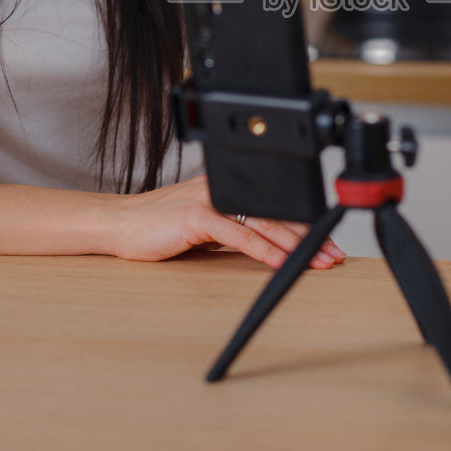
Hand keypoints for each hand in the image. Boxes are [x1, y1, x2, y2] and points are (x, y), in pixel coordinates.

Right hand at [107, 175, 344, 269]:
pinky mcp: (196, 217)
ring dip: (296, 246)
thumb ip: (232, 230)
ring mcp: (210, 200)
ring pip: (265, 223)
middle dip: (310, 238)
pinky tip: (283, 265)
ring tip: (318, 263)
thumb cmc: (156, 228)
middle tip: (333, 256)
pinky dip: (266, 252)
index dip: (304, 226)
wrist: (117, 225)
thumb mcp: (204, 227)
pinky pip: (240, 236)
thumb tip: (269, 248)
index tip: (326, 244)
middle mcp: (222, 187)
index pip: (275, 205)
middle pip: (277, 212)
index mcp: (227, 185)